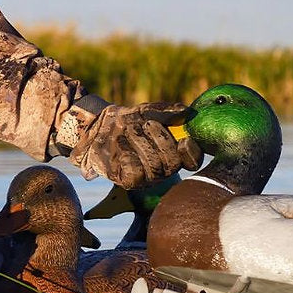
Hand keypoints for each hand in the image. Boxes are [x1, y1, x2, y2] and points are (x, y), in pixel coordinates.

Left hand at [59, 100, 202, 189]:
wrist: (100, 126)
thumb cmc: (128, 120)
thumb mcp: (147, 111)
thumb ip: (167, 111)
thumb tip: (187, 112)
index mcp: (173, 153)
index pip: (192, 161)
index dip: (191, 153)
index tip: (184, 140)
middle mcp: (163, 169)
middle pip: (173, 163)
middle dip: (161, 140)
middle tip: (147, 125)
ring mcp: (146, 177)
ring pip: (153, 167)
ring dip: (141, 143)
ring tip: (130, 131)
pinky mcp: (128, 181)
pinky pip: (135, 174)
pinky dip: (128, 156)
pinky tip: (121, 148)